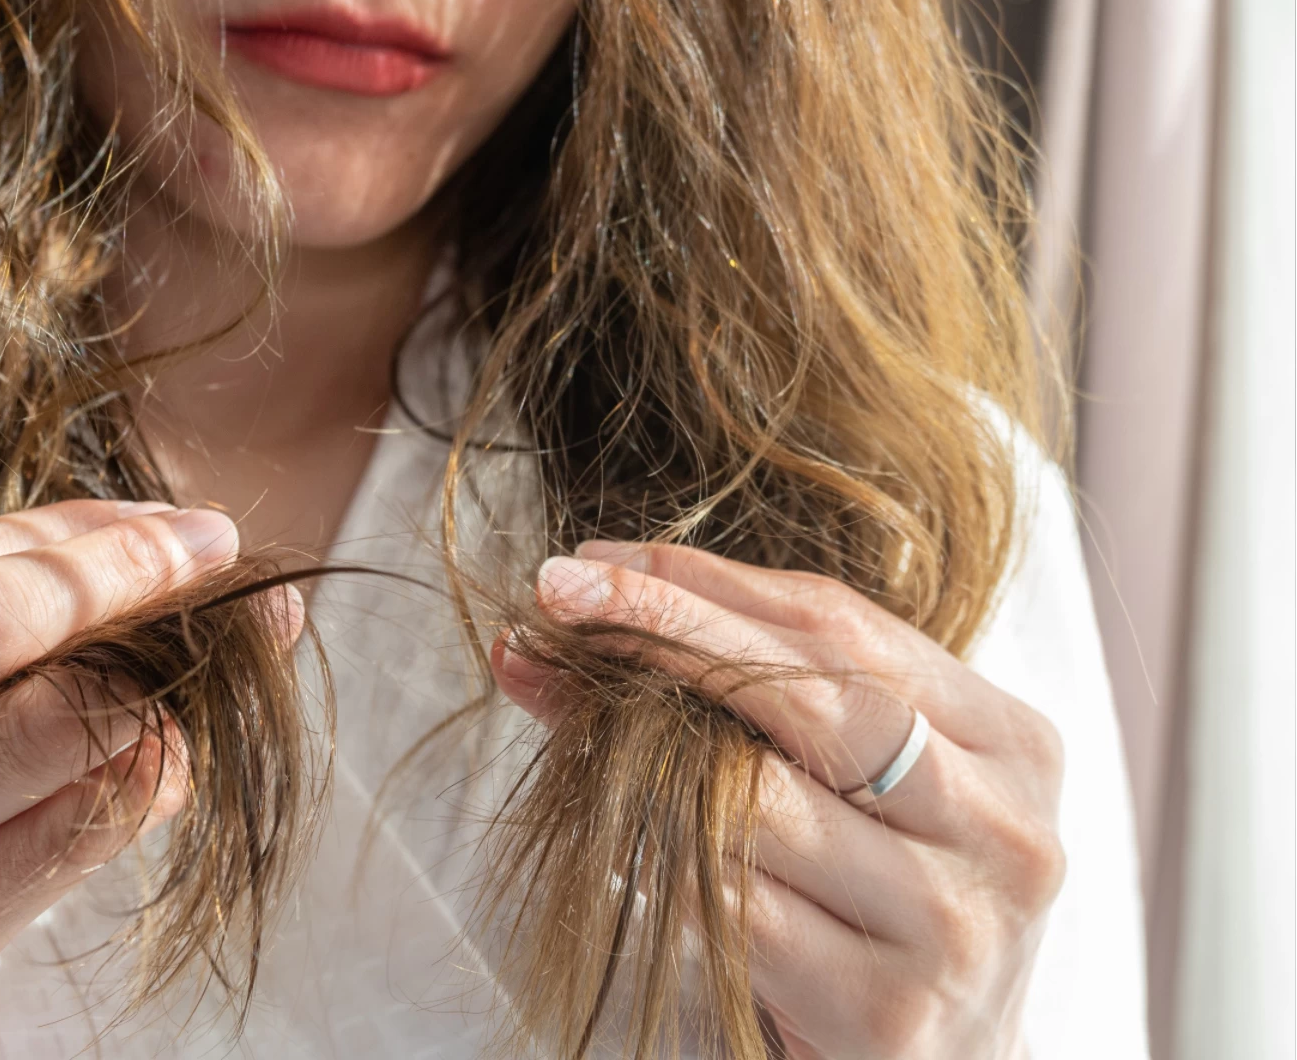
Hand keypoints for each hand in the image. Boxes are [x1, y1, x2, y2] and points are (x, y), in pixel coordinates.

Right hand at [0, 500, 288, 1059]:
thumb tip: (104, 573)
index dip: (63, 526)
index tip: (153, 520)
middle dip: (125, 567)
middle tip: (214, 550)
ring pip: (49, 723)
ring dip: (157, 685)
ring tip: (212, 671)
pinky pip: (69, 833)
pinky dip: (144, 783)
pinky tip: (175, 765)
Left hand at [491, 542, 1064, 1059]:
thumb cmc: (887, 900)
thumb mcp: (863, 785)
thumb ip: (753, 698)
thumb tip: (565, 620)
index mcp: (1013, 744)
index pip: (843, 629)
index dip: (707, 584)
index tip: (596, 561)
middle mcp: (1001, 829)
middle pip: (810, 696)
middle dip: (670, 630)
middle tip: (559, 593)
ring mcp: (950, 924)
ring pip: (757, 804)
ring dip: (643, 752)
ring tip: (573, 716)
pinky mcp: (883, 1011)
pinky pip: (731, 908)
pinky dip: (659, 862)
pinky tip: (616, 835)